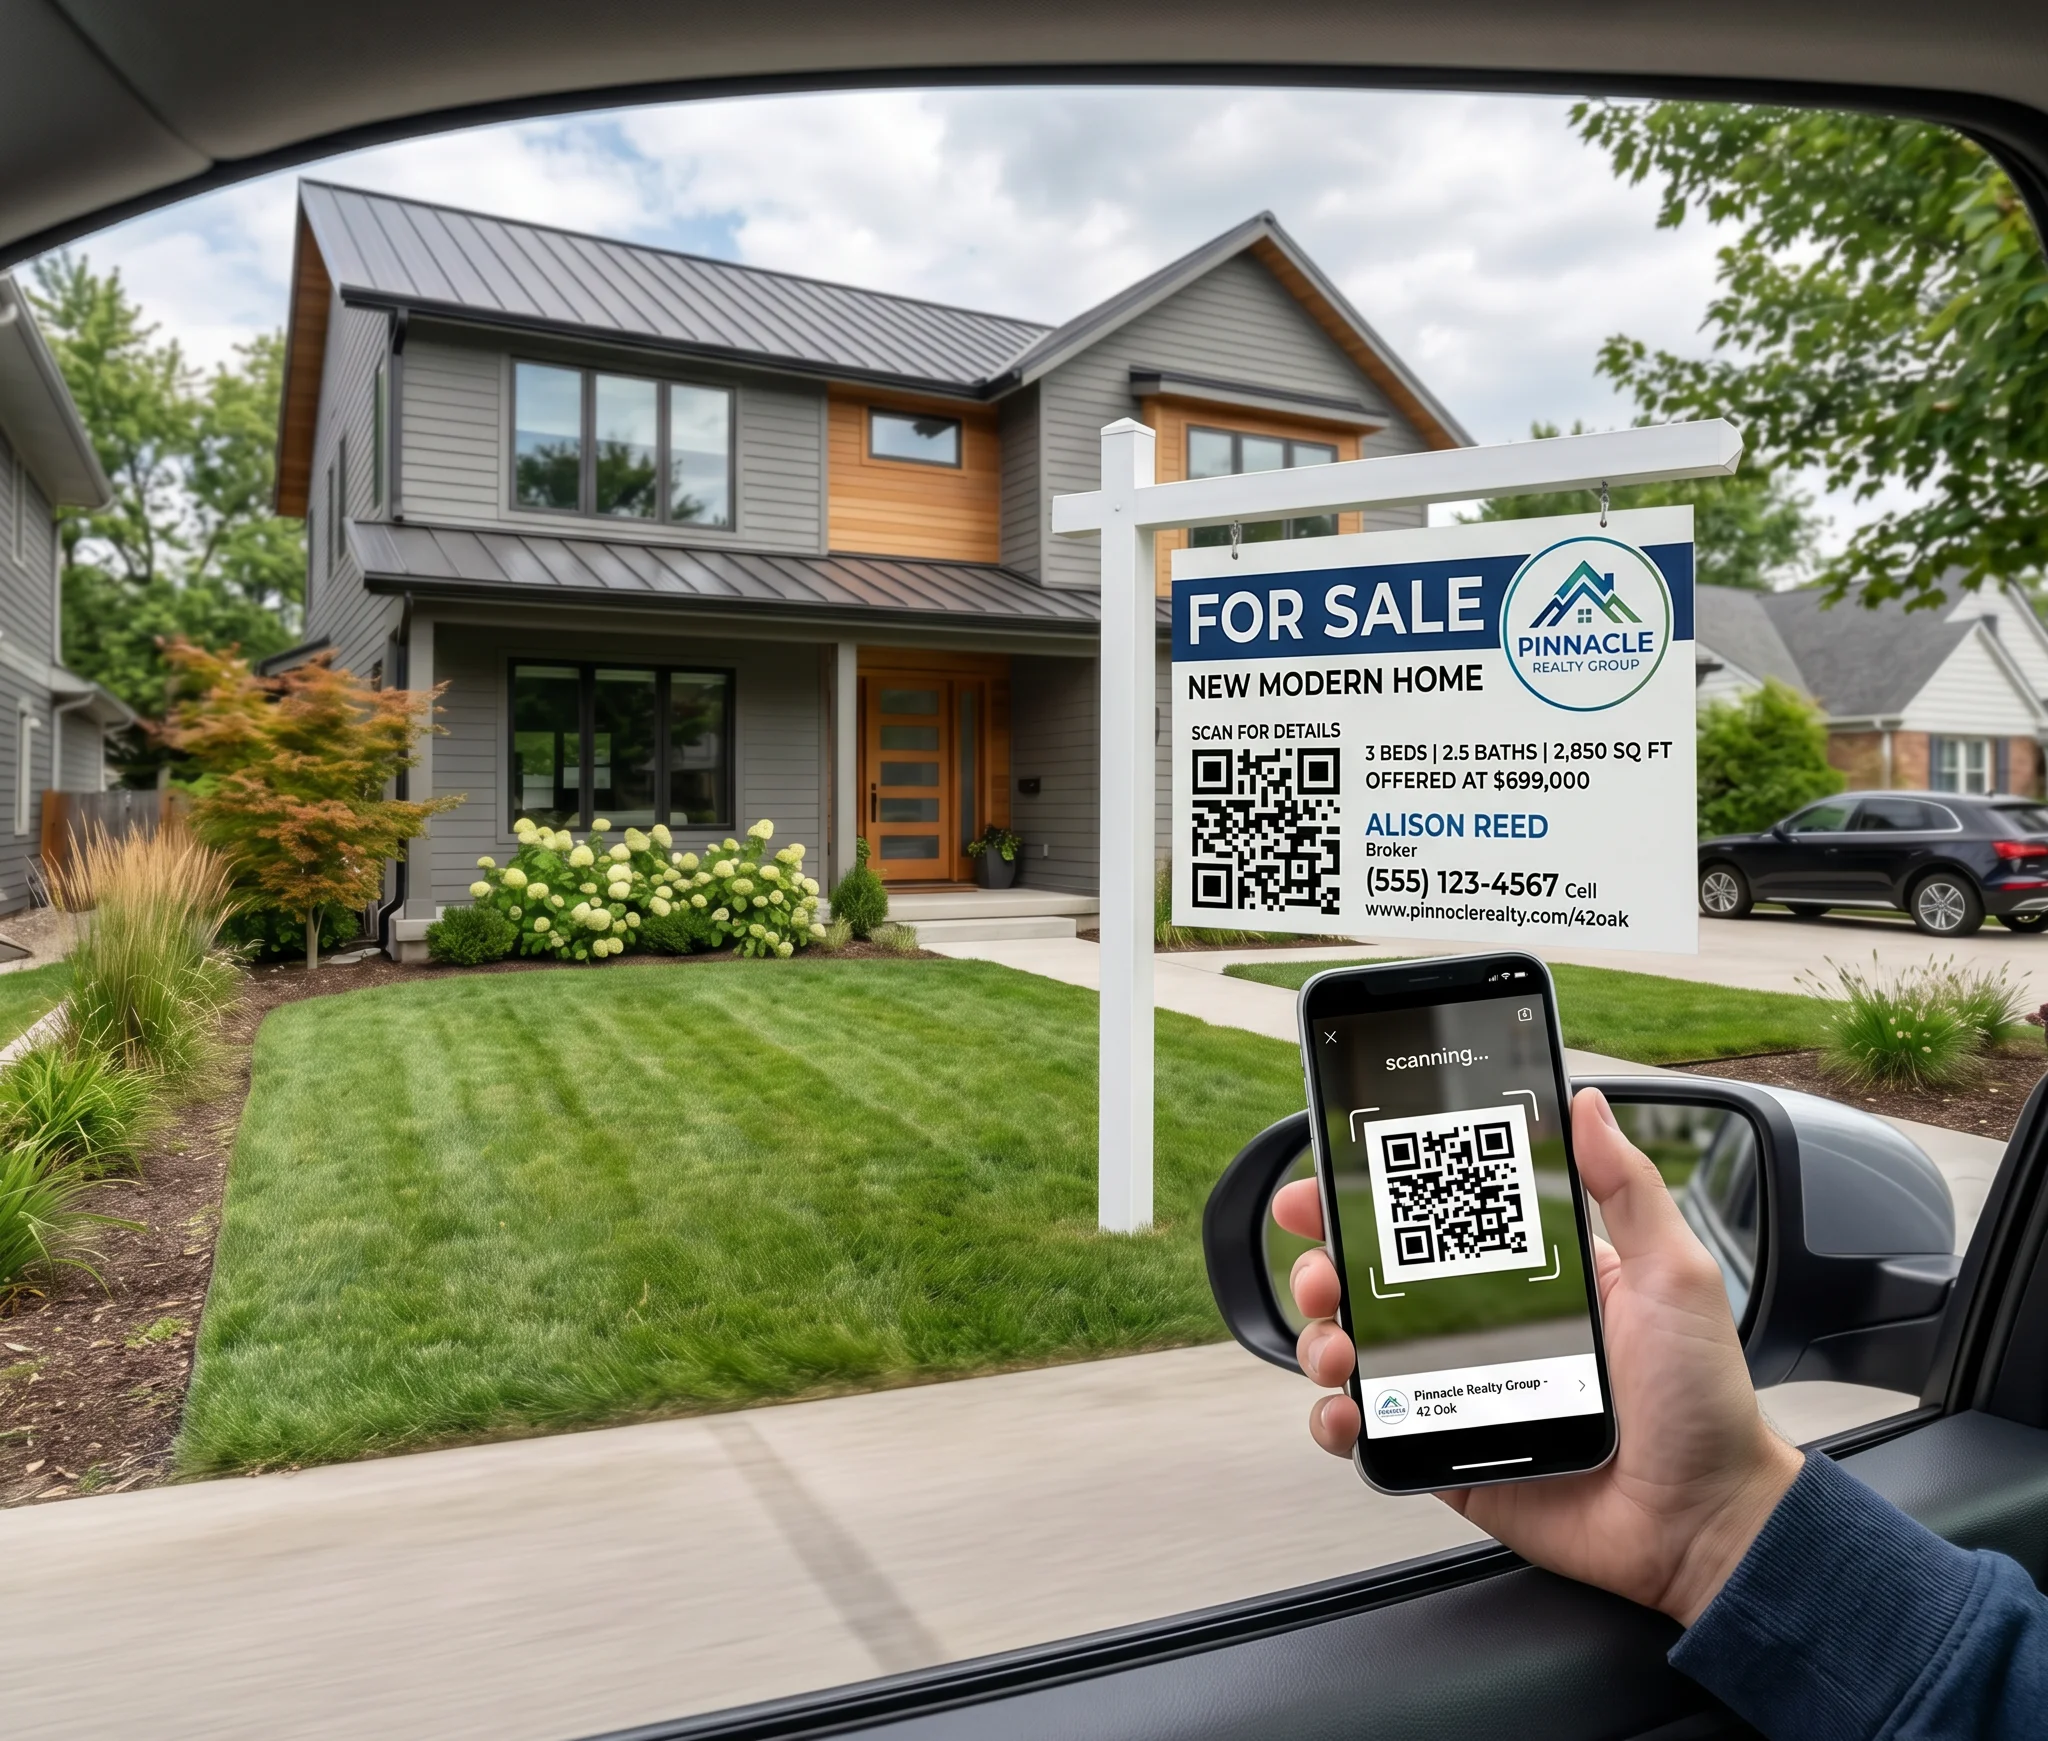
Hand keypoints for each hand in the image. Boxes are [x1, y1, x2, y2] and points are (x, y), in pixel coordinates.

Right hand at [1276, 1085, 1802, 1626]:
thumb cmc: (1703, 1402)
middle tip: (1321, 1269)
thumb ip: (1628, 1186)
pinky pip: (1372, 1435)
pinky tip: (1347, 1413)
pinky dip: (1338, 1423)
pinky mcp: (1446, 1458)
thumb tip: (1588, 1103)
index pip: (1428, 1221)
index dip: (1365, 1196)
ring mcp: (1458, 1392)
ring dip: (1321, 1339)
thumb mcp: (1674, 1275)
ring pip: (1355, 1352)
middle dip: (1323, 1264)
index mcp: (1526, 1274)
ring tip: (1336, 1345)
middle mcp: (1481, 1326)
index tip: (1326, 1181)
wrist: (1705, 1522)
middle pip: (1370, 1281)